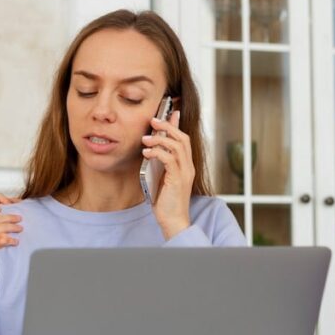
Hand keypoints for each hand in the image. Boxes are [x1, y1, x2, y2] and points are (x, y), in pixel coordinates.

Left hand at [141, 110, 192, 239]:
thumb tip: (152, 151)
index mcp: (186, 166)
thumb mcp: (162, 179)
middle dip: (168, 126)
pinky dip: (158, 152)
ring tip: (146, 138)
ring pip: (177, 146)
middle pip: (183, 138)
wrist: (173, 221)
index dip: (176, 126)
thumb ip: (160, 165)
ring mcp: (185, 173)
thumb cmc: (166, 202)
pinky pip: (170, 159)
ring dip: (160, 138)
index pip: (184, 140)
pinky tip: (147, 152)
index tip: (169, 114)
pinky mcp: (178, 179)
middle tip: (153, 120)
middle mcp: (188, 167)